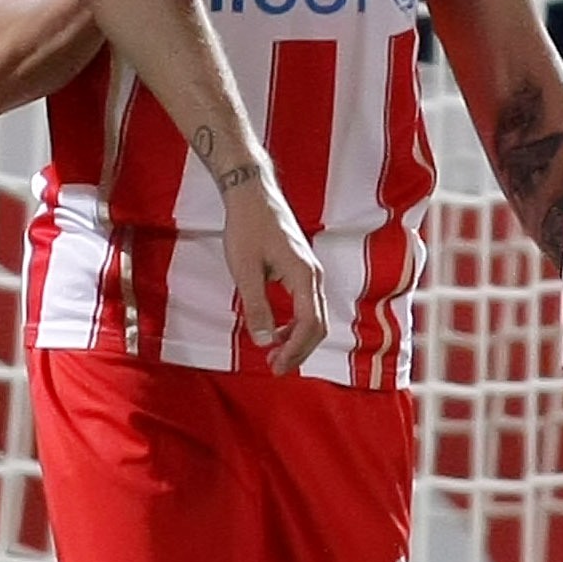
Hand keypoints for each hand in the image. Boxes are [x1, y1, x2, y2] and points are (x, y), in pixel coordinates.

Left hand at [217, 166, 326, 373]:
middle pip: (318, 324)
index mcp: (304, 275)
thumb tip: (263, 341)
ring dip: (297, 338)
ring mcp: (310, 271)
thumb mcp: (245, 270)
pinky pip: (307, 305)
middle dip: (299, 350)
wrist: (252, 194)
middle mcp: (313, 274)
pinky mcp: (302, 269)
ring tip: (274, 354)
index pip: (310, 324)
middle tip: (276, 367)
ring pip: (314, 316)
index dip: (295, 349)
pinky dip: (295, 324)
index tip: (276, 364)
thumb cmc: (247, 226)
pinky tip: (276, 331)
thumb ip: (256, 306)